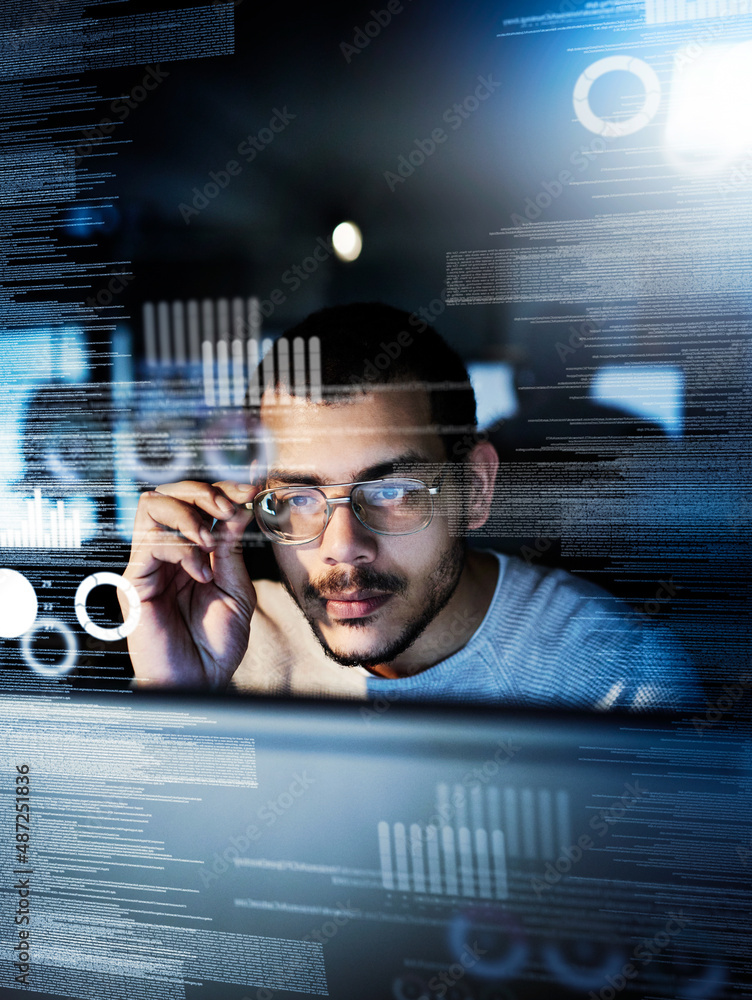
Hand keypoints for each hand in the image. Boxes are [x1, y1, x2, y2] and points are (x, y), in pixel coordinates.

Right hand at [121, 480, 258, 686]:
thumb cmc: (216, 645)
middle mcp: (167, 554)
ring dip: (188, 514)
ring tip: (210, 542)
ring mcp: (148, 565)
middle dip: (203, 492)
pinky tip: (201, 573)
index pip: (196, 503)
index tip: (250, 491)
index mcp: (191, 552)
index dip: (222, 489)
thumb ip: (231, 549)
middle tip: (228, 509)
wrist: (201, 683)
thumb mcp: (236, 588)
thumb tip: (237, 508)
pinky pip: (152, 543)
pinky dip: (183, 550)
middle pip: (169, 492)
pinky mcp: (135, 581)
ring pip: (151, 505)